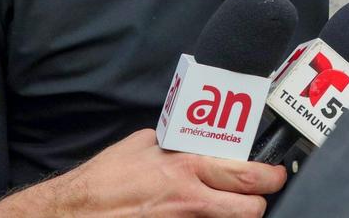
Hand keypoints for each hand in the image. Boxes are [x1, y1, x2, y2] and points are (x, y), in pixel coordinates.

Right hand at [0, 129, 284, 216]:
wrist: (71, 212)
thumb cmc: (104, 179)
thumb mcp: (145, 145)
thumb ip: (178, 144)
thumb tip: (197, 138)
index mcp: (188, 168)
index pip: (248, 174)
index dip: (270, 175)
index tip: (276, 173)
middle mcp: (190, 200)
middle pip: (251, 209)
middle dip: (262, 201)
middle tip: (262, 193)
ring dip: (235, 215)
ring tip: (232, 205)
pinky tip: (204, 214)